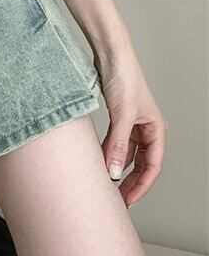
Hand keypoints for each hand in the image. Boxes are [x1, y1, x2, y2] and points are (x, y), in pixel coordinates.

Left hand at [95, 47, 166, 208]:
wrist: (110, 54)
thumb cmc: (124, 78)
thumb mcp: (122, 115)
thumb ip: (118, 145)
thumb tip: (114, 172)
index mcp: (156, 129)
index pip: (153, 166)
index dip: (141, 186)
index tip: (127, 200)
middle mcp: (147, 129)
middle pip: (141, 164)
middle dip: (129, 182)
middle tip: (115, 200)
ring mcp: (131, 124)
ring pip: (127, 155)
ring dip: (118, 169)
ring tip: (105, 185)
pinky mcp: (117, 119)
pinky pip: (115, 144)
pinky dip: (108, 154)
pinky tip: (99, 163)